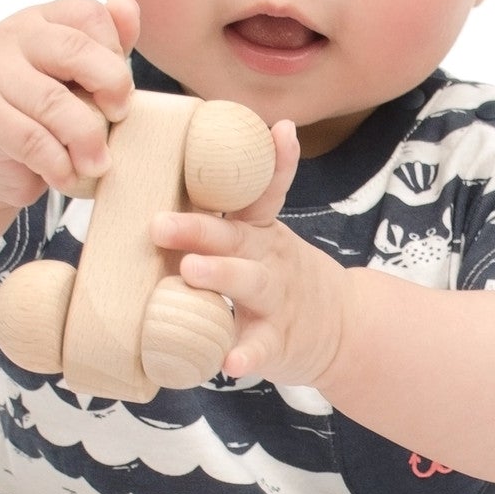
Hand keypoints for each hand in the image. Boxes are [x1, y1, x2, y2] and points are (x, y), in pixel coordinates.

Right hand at [0, 0, 139, 209]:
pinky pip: (33, 141)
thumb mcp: (78, 76)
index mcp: (43, 19)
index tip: (119, 89)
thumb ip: (107, 44)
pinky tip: (68, 176)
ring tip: (98, 163)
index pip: (90, 15)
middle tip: (120, 118)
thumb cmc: (43, 112)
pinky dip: (60, 164)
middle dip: (110, 87)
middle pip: (75, 50)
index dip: (116, 52)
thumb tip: (128, 6)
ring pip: (55, 102)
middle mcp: (13, 36)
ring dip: (87, 139)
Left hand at [151, 121, 347, 386]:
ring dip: (221, 275)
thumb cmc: (279, 278)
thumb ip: (224, 219)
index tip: (282, 130)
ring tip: (192, 272)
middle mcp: (268, 259)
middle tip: (160, 224)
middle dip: (198, 228)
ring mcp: (276, 299)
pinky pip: (261, 346)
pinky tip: (231, 363)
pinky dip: (247, 353)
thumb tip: (155, 186)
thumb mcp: (264, 241)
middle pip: (235, 237)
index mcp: (259, 232)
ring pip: (250, 283)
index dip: (275, 162)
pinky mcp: (278, 340)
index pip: (265, 192)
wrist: (340, 330)